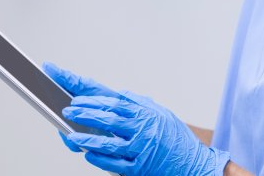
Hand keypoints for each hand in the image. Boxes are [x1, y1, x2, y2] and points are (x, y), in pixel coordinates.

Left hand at [43, 63, 229, 175]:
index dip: (92, 98)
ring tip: (71, 134)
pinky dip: (100, 158)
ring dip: (87, 138)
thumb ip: (139, 104)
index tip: (75, 95)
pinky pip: (115, 163)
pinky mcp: (140, 167)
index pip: (113, 101)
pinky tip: (88, 153)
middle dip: (86, 113)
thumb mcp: (160, 113)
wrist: (194, 163)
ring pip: (109, 142)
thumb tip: (118, 95)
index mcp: (146, 113)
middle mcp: (143, 128)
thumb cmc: (175, 138)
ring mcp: (141, 148)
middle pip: (109, 118)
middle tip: (69, 110)